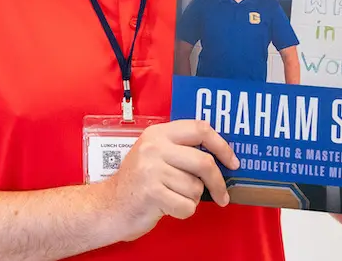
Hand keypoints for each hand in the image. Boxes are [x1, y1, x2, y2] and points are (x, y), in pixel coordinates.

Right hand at [101, 119, 239, 241]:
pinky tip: (167, 207)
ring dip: (191, 199)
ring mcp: (151, 169)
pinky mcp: (151, 192)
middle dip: (217, 182)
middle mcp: (154, 147)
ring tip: (173, 196)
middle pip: (204, 162)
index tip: (232, 162)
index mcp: (158, 134)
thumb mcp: (155, 155)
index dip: (222, 145)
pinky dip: (183, 211)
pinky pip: (187, 206)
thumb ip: (181, 150)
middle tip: (222, 195)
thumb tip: (221, 157)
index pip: (199, 128)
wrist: (109, 205)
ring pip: (196, 188)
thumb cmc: (138, 183)